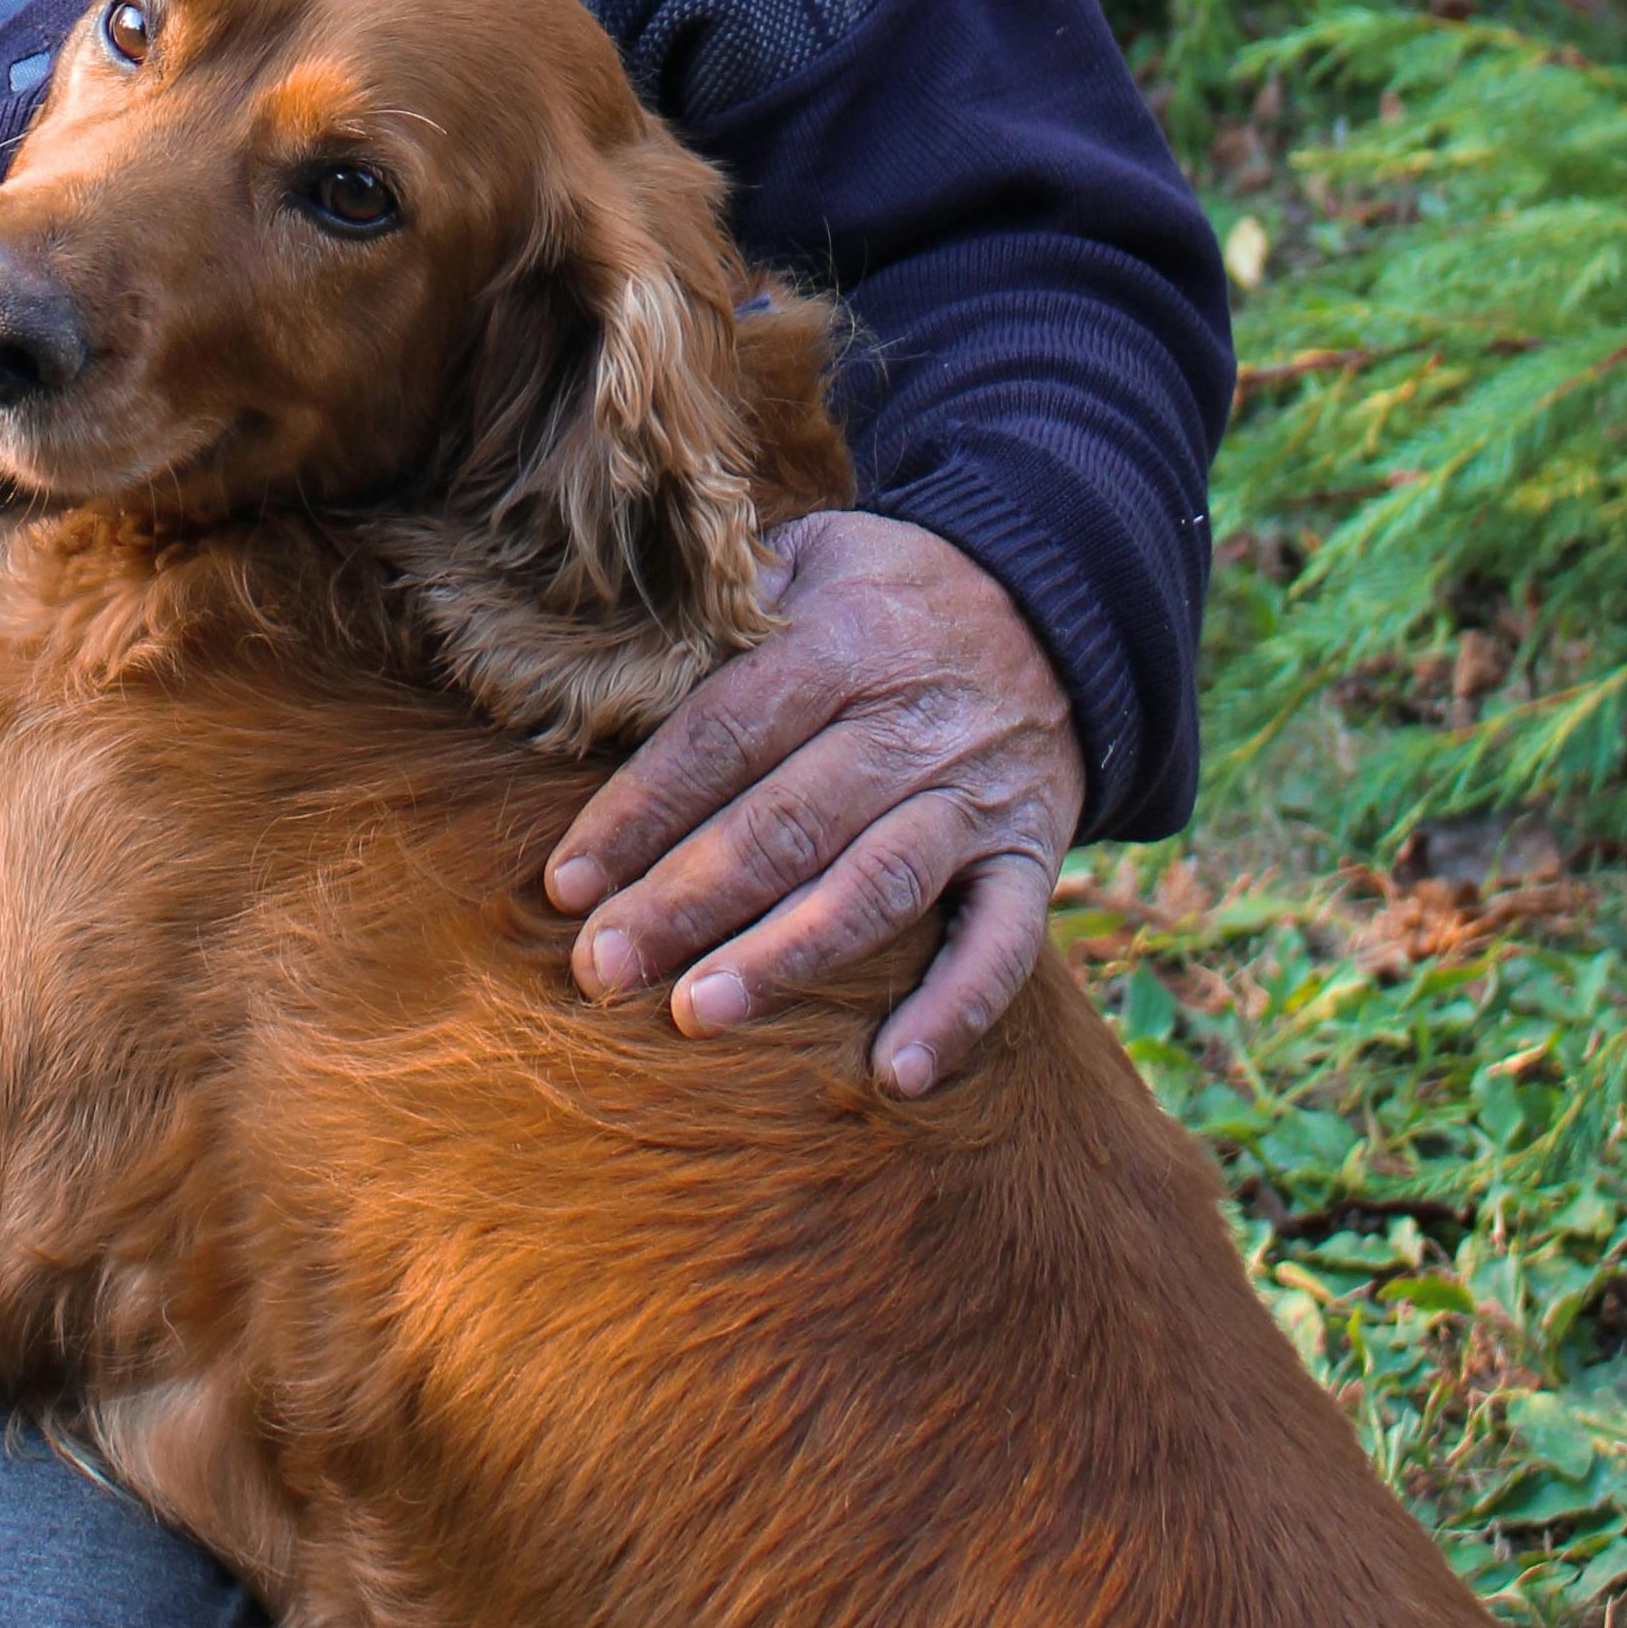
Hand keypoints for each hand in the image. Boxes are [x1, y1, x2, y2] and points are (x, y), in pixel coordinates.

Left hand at [543, 514, 1084, 1095]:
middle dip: (686, 902)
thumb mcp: (815, 553)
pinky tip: (892, 1074)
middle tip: (602, 967)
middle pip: (785, 823)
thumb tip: (616, 662)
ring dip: (785, 957)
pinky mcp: (1031, 856)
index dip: (643, 810)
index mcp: (841, 641)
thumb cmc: (891, 594)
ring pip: (874, 888)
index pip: (724, 734)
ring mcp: (974, 799)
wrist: (1058, 609)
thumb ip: (728, 603)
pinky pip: (1001, 945)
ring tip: (698, 1014)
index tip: (568, 883)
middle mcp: (909, 724)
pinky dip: (954, 1013)